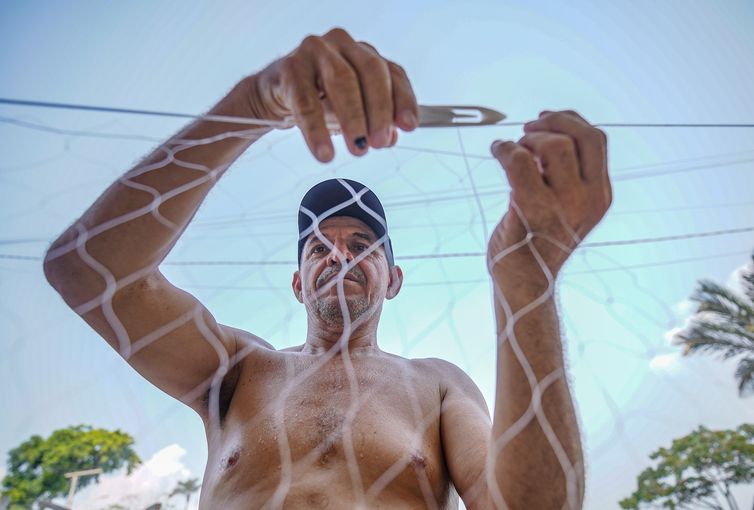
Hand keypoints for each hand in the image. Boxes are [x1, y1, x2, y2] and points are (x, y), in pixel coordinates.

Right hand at [247, 27, 418, 161]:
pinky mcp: (290, 68)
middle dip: (379, 110)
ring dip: (353, 118)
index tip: (409, 126)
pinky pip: (306, 101)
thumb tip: (391, 138)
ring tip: (358, 149)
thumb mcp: (352, 112)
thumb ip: (375, 122)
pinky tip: (324, 152)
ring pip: (341, 81)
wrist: (274, 95)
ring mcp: (315, 51)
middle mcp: (343, 45)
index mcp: (365, 53)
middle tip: (380, 143)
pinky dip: (317, 130)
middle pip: (370, 72)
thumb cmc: (319, 99)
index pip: (393, 73)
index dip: (403, 100)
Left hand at [488, 111, 611, 288]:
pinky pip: (519, 162)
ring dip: (527, 139)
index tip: (546, 119)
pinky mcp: (532, 209)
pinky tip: (497, 150)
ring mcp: (563, 205)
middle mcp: (588, 199)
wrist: (527, 282)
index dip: (571, 120)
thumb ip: (565, 175)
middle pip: (580, 137)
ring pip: (554, 146)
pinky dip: (504, 149)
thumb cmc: (538, 242)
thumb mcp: (567, 207)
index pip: (597, 140)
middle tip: (526, 129)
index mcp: (600, 196)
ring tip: (512, 149)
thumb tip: (544, 135)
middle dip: (551, 123)